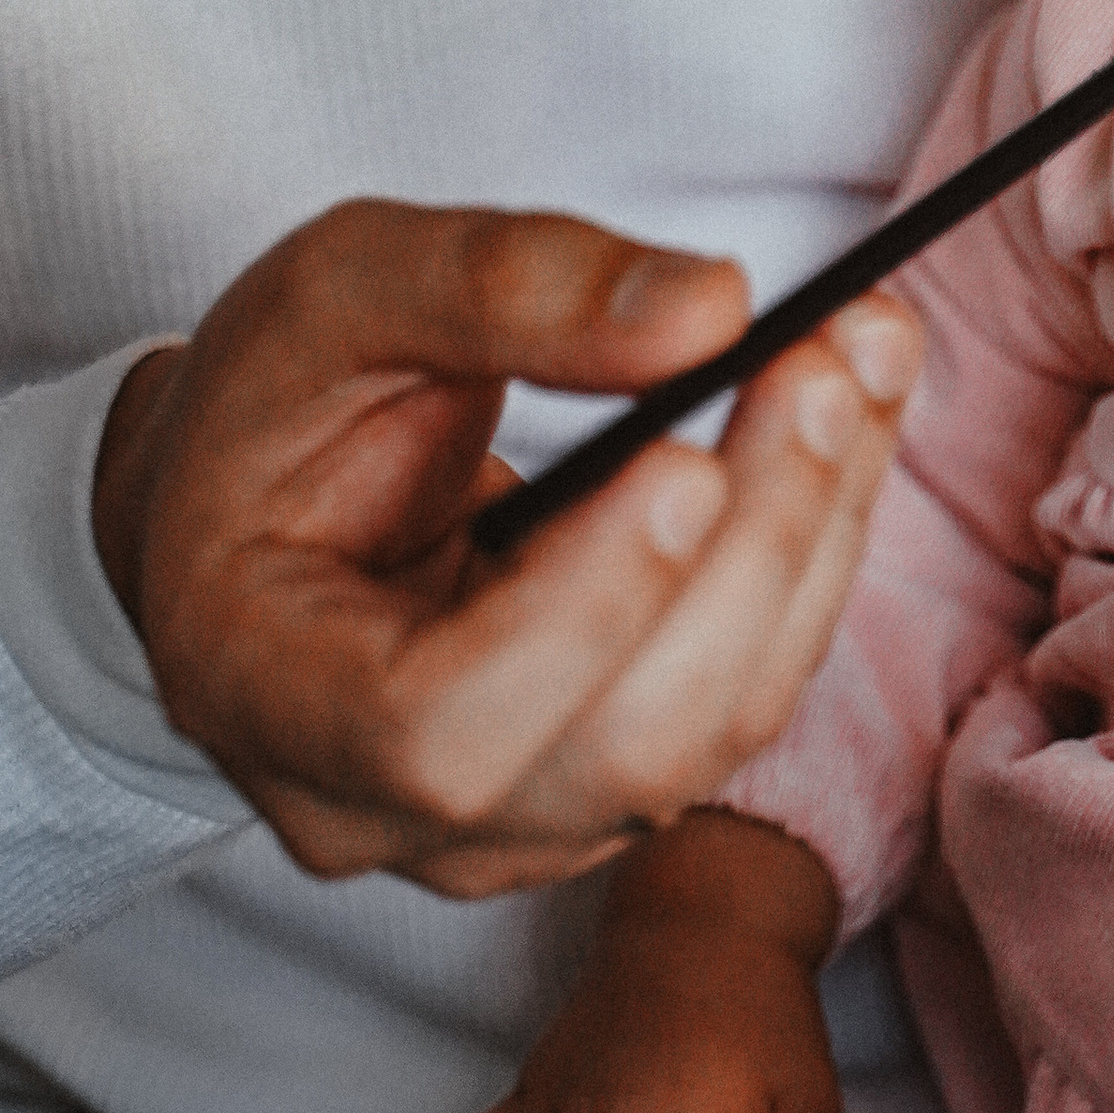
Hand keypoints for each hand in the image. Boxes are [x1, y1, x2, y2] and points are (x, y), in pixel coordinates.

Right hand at [92, 200, 917, 892]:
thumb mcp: (341, 291)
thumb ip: (502, 286)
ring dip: (811, 539)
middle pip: (614, 749)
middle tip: (824, 361)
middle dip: (750, 549)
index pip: (434, 731)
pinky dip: (811, 555)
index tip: (684, 463)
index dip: (580, 617)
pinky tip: (844, 420)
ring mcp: (500, 826)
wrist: (254, 502)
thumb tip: (709, 310)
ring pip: (704, 737)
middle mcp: (379, 806)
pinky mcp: (599, 789)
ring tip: (859, 358)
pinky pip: (737, 702)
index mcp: (262, 688)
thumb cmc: (272, 405)